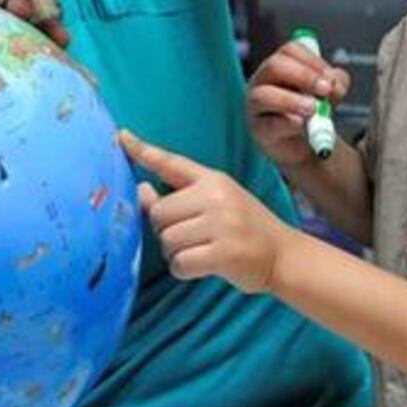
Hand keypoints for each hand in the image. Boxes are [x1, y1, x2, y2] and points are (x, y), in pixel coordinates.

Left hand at [122, 130, 291, 294]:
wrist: (285, 255)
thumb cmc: (244, 228)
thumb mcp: (216, 202)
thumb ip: (180, 196)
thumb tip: (140, 190)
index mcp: (213, 179)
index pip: (171, 162)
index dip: (143, 151)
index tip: (121, 137)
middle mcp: (216, 197)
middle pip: (159, 213)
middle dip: (165, 230)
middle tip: (189, 238)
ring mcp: (222, 224)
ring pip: (167, 239)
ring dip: (174, 252)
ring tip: (198, 251)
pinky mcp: (224, 253)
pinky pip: (180, 263)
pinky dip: (183, 269)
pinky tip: (201, 267)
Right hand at [245, 41, 349, 169]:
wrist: (307, 144)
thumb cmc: (313, 111)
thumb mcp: (329, 94)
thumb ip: (336, 84)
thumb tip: (333, 84)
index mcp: (280, 66)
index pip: (290, 50)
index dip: (312, 61)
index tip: (330, 76)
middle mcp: (262, 81)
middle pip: (274, 66)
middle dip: (303, 76)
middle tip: (325, 90)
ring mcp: (256, 106)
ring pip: (263, 95)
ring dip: (292, 101)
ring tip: (313, 109)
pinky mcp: (259, 130)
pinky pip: (269, 124)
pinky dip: (288, 124)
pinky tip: (302, 126)